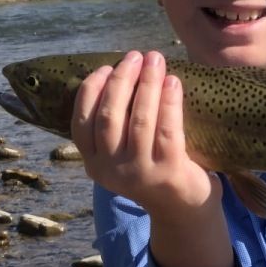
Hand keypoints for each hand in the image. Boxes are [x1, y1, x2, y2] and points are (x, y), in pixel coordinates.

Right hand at [71, 50, 221, 216]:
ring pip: (139, 119)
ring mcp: (140, 172)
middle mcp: (112, 170)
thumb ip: (114, 125)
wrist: (183, 210)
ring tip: (155, 60)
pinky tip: (173, 82)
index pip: (82, 122)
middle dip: (121, 79)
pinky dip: (169, 101)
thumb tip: (119, 72)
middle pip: (109, 116)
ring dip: (147, 83)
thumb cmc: (152, 170)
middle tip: (135, 56)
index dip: (91, 90)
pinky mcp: (168, 171)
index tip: (106, 67)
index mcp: (94, 164)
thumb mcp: (121, 154)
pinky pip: (167, 128)